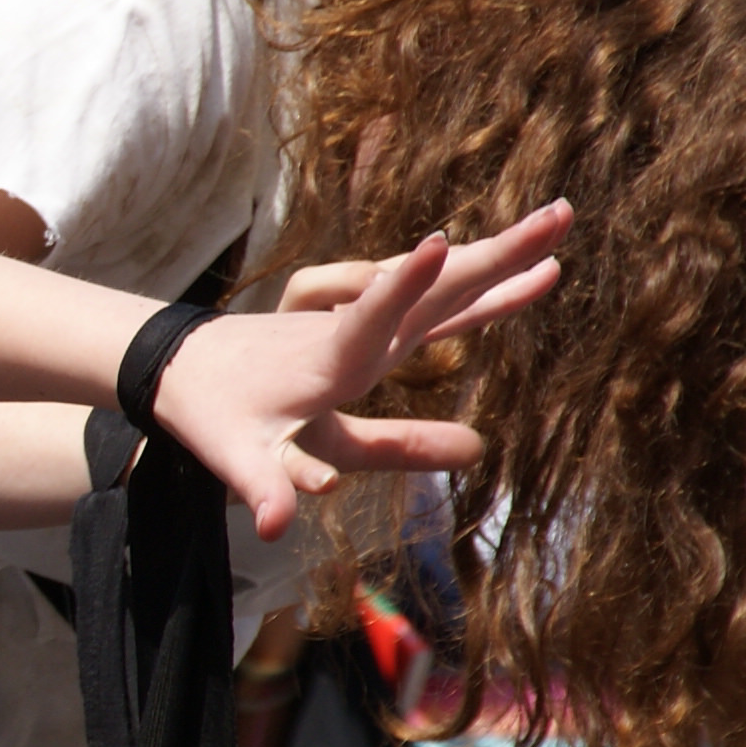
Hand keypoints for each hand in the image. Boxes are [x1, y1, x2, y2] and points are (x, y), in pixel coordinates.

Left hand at [145, 201, 571, 540]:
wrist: (184, 364)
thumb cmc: (217, 414)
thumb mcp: (241, 459)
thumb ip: (266, 488)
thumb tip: (273, 529)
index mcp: (324, 363)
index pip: (366, 322)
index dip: (399, 288)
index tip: (437, 245)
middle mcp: (353, 331)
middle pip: (431, 292)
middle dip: (492, 256)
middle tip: (557, 217)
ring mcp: (367, 321)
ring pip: (443, 289)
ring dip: (501, 259)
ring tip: (562, 226)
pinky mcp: (374, 321)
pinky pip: (439, 302)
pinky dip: (483, 285)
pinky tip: (531, 277)